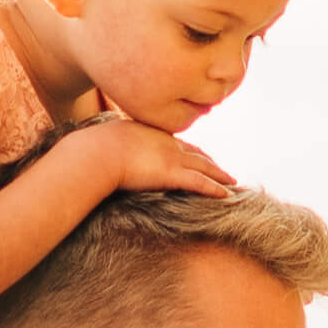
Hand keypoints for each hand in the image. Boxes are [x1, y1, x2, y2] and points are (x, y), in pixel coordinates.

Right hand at [87, 118, 227, 193]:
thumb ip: (113, 141)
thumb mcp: (106, 137)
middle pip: (196, 153)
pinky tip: (227, 194)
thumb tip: (101, 146)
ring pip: (204, 167)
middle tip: (223, 169)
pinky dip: (215, 189)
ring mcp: (171, 158)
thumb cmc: (95, 146)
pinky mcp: (171, 174)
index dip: (191, 150)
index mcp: (152, 133)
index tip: (200, 155)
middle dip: (211, 162)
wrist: (96, 152)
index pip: (177, 142)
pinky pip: (200, 183)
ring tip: (232, 181)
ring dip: (220, 175)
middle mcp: (167, 143)